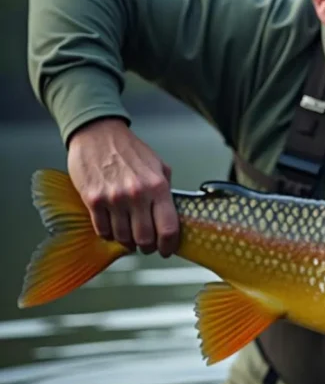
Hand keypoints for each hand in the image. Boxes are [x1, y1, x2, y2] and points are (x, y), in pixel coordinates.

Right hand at [67, 118, 178, 256]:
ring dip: (128, 242)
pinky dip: (109, 234)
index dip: (169, 246)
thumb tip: (171, 214)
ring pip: (123, 238)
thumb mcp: (159, 166)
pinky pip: (102, 230)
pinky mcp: (93, 200)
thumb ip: (166, 190)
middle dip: (148, 247)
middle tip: (147, 245)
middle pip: (145, 239)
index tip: (166, 250)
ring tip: (130, 235)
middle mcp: (137, 195)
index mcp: (158, 187)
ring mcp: (114, 199)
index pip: (168, 228)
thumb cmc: (130, 150)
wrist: (98, 133)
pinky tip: (113, 227)